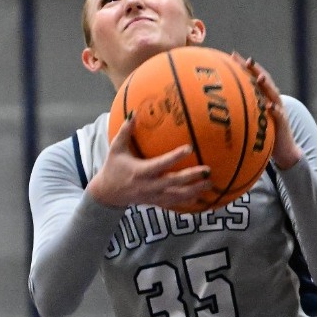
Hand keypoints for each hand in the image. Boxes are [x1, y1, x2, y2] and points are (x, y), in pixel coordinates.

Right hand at [87, 114, 212, 208]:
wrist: (108, 194)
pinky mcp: (155, 202)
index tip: (190, 148)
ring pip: (177, 195)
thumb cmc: (113, 168)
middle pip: (174, 182)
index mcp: (141, 171)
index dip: (175, 157)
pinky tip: (200, 197)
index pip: (161, 163)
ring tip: (209, 183)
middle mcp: (149, 185)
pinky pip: (173, 203)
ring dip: (194, 190)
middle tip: (207, 170)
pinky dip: (187, 201)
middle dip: (192, 177)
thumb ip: (125, 131)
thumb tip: (134, 112)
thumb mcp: (116, 149)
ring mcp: (153, 196)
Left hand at [233, 54, 299, 169]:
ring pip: (273, 94)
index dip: (244, 67)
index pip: (253, 78)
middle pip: (264, 81)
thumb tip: (213, 108)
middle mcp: (272, 99)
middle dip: (256, 69)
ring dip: (267, 85)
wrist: (284, 149)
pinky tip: (270, 106)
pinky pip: (279, 115)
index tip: (232, 55)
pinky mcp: (282, 123)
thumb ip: (238, 111)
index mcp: (263, 97)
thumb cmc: (264, 134)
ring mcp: (279, 109)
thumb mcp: (250, 119)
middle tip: (247, 59)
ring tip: (260, 77)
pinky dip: (275, 110)